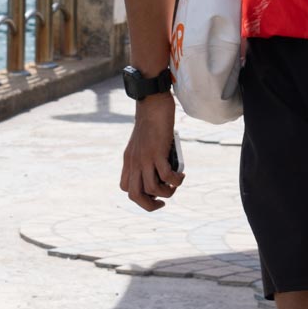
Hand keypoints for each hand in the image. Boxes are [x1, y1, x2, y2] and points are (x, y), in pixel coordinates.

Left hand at [120, 94, 183, 211]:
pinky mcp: (157, 152)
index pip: (126, 188)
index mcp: (128, 161)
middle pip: (135, 196)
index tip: (153, 194)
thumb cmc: (151, 121)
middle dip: (150, 205)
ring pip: (152, 189)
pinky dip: (175, 180)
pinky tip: (181, 175)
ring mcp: (144, 158)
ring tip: (175, 185)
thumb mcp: (144, 143)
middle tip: (163, 202)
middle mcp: (133, 163)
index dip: (139, 196)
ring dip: (167, 192)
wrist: (151, 103)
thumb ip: (148, 157)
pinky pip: (166, 176)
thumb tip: (163, 171)